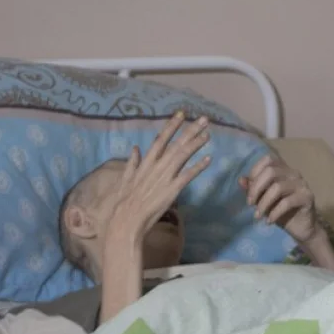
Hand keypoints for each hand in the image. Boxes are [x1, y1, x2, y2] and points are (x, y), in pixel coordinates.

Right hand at [105, 110, 211, 243]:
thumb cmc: (124, 202)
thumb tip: (135, 148)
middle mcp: (157, 166)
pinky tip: (208, 159)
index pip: (160, 139)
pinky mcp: (172, 190)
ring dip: (196, 144)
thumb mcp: (125, 179)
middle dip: (190, 130)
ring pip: (183, 156)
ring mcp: (165, 177)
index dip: (172, 126)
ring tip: (208, 134)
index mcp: (146, 162)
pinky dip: (198, 167)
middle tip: (204, 119)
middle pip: (176, 144)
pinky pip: (187, 176)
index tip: (182, 114)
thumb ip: (132, 163)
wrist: (126, 219)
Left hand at [239, 155, 319, 242]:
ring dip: (264, 203)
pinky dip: (274, 213)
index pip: (268, 160)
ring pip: (278, 187)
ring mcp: (302, 184)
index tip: (248, 190)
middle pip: (271, 171)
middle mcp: (293, 173)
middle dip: (256, 188)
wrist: (301, 229)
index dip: (255, 172)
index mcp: (283, 170)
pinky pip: (287, 202)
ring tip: (257, 216)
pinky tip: (269, 221)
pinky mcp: (307, 197)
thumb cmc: (281, 212)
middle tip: (250, 204)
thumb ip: (253, 189)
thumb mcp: (263, 200)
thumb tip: (241, 180)